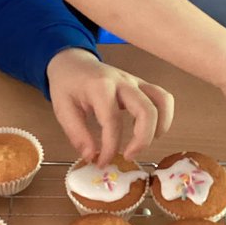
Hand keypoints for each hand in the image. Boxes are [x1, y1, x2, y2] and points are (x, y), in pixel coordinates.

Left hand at [45, 48, 173, 164]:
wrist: (73, 62)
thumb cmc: (67, 84)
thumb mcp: (62, 109)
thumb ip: (77, 134)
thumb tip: (91, 156)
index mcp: (100, 87)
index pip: (112, 121)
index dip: (110, 147)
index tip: (102, 162)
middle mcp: (122, 82)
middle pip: (146, 110)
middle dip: (142, 139)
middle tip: (128, 156)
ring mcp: (135, 81)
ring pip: (161, 101)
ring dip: (160, 126)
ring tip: (145, 144)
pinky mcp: (141, 84)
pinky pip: (161, 98)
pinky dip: (163, 116)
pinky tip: (149, 130)